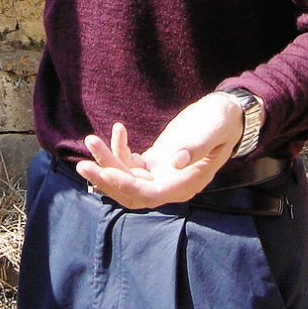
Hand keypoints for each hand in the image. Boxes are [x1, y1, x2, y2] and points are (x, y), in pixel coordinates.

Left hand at [74, 94, 243, 208]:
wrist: (226, 113)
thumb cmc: (222, 121)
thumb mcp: (213, 129)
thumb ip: (197, 146)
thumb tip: (175, 162)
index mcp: (186, 184)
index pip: (149, 195)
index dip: (125, 186)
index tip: (104, 173)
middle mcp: (171, 185)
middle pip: (131, 193)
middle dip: (106, 180)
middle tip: (81, 166)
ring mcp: (162, 175)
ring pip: (126, 178)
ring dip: (106, 162)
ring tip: (91, 140)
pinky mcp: (155, 162)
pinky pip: (130, 163)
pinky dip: (119, 149)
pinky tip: (119, 129)